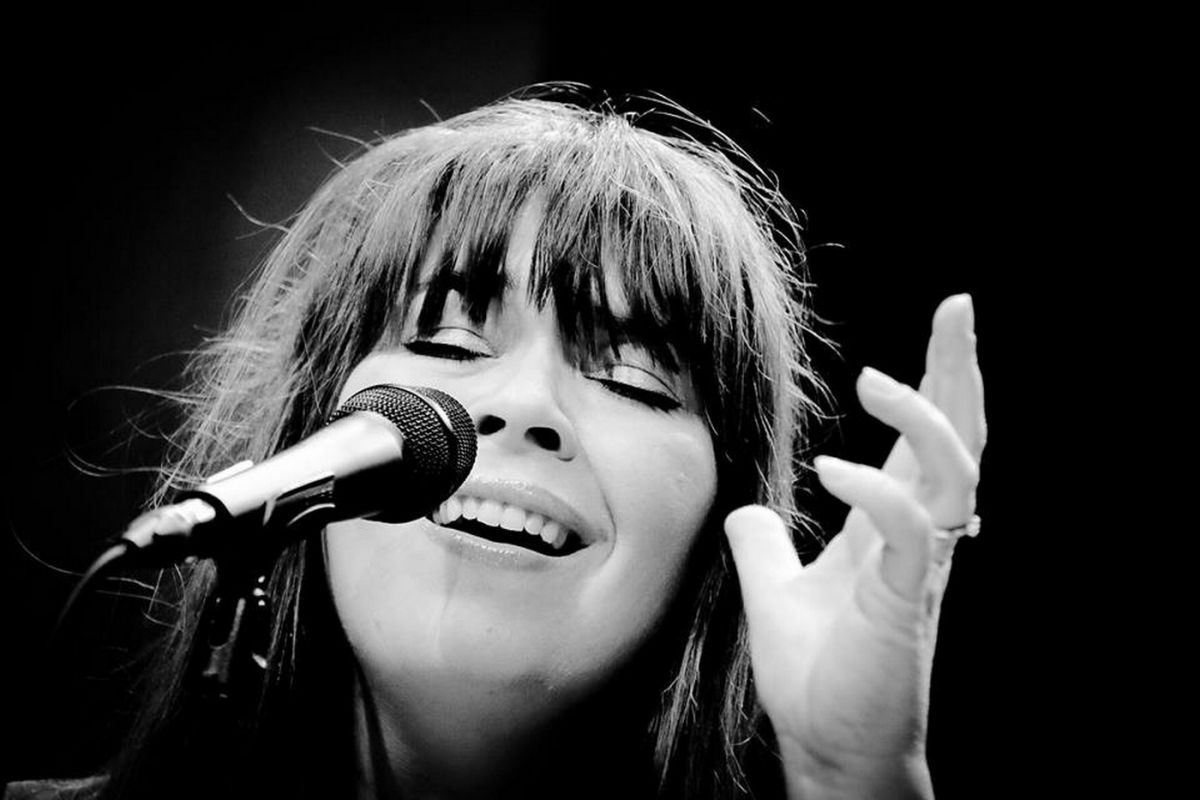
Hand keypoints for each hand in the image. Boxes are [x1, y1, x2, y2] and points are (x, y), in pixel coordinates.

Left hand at [725, 295, 985, 798]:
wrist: (828, 747)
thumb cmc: (818, 678)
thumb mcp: (777, 592)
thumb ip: (766, 546)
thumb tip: (747, 511)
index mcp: (894, 528)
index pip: (927, 439)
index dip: (939, 380)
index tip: (947, 320)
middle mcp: (918, 538)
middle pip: (961, 437)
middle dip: (962, 369)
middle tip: (959, 308)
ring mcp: (917, 568)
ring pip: (955, 471)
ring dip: (923, 417)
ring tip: (878, 380)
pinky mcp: (903, 602)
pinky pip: (909, 530)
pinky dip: (877, 490)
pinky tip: (834, 471)